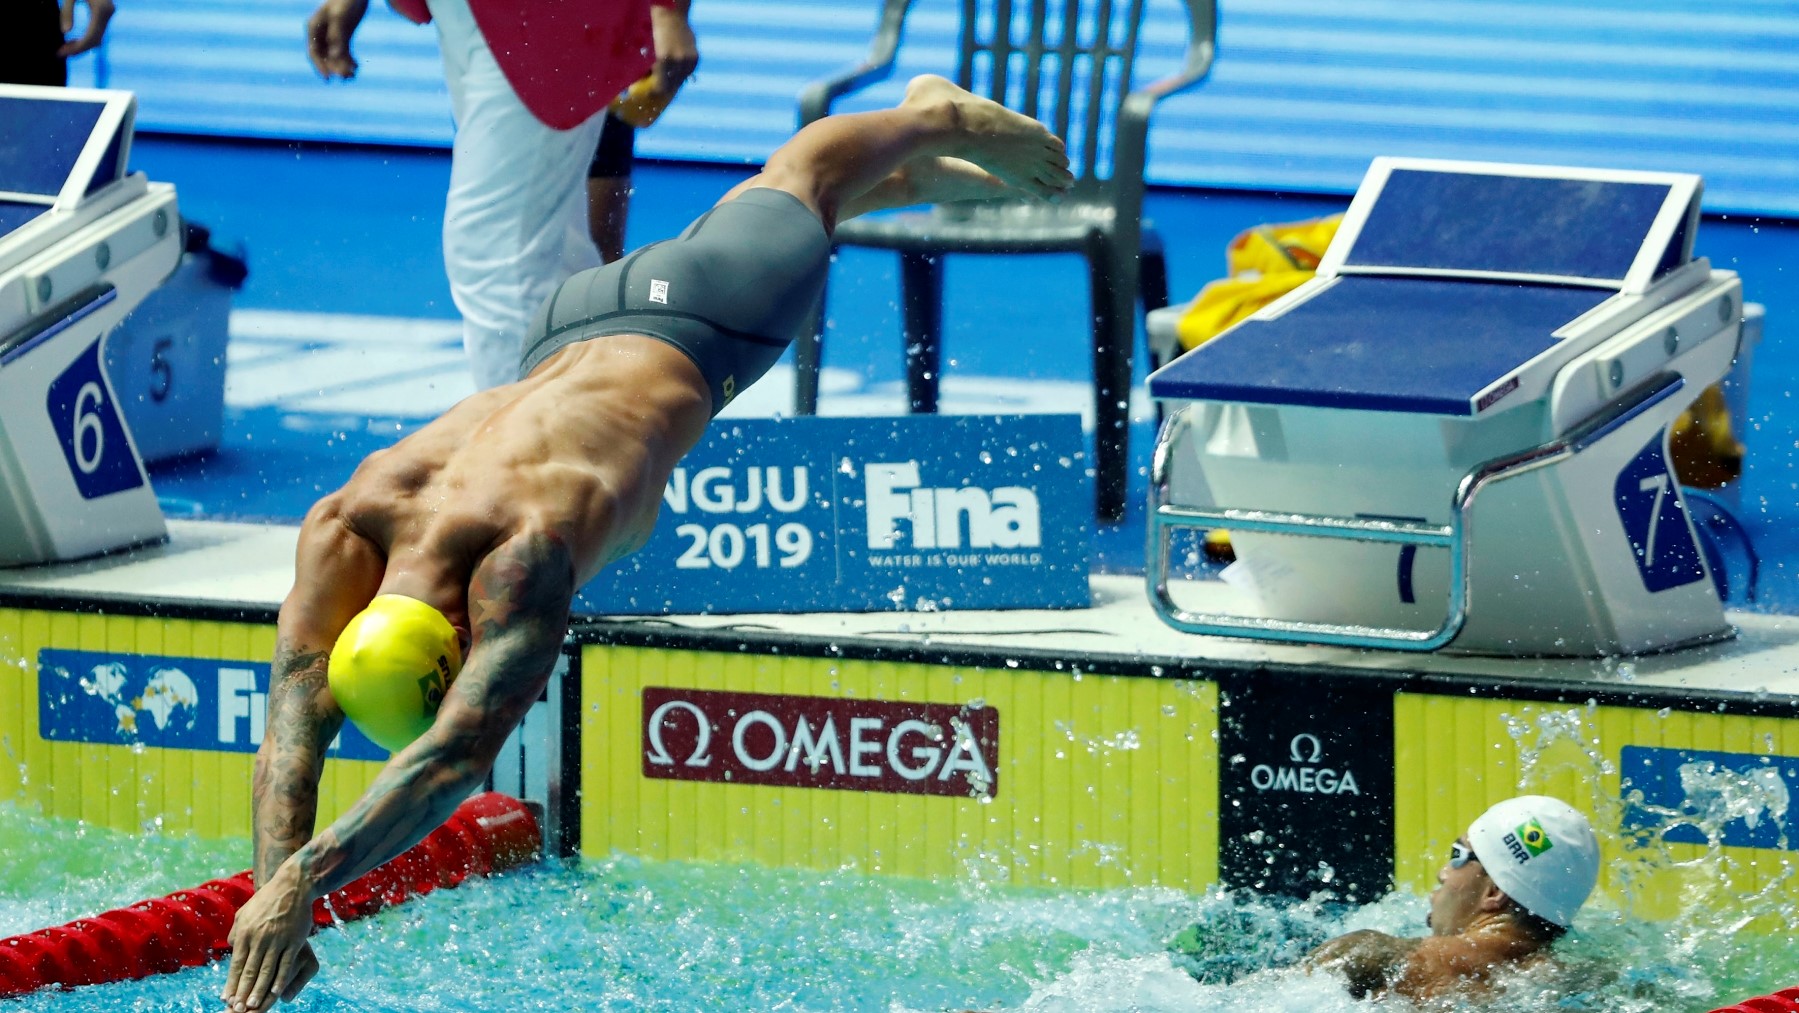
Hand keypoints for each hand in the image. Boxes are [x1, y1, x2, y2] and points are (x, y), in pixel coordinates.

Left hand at [56, 0, 114, 57]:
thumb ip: (67, 11)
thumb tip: (65, 32)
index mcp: (101, 9)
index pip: (91, 36)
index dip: (77, 48)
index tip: (61, 52)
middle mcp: (108, 13)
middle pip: (96, 40)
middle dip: (79, 49)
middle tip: (61, 53)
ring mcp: (108, 13)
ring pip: (98, 38)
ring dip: (83, 46)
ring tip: (66, 49)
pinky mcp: (105, 13)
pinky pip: (98, 32)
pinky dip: (87, 39)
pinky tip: (74, 41)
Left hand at [222, 864, 319, 1010]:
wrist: (293, 885)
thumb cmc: (267, 900)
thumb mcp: (245, 912)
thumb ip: (237, 931)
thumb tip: (232, 947)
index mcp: (245, 932)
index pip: (237, 964)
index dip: (232, 983)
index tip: (227, 999)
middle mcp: (260, 938)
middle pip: (250, 971)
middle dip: (242, 992)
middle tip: (237, 1010)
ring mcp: (278, 939)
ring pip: (267, 970)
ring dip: (259, 991)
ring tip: (252, 1006)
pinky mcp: (294, 940)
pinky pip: (286, 964)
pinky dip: (280, 979)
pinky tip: (276, 992)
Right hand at [306, 0, 369, 79]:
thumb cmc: (345, 1)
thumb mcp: (341, 18)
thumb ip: (337, 37)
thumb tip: (335, 57)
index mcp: (314, 28)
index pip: (314, 52)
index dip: (320, 66)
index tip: (328, 78)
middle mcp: (320, 33)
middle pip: (325, 57)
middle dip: (334, 68)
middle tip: (345, 77)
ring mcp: (332, 35)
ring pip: (335, 56)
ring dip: (343, 67)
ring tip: (353, 76)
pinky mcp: (343, 36)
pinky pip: (344, 53)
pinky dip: (349, 61)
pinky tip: (357, 68)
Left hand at [649, 3, 698, 94]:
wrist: (671, 15)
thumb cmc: (653, 30)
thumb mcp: (645, 50)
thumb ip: (645, 69)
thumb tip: (640, 85)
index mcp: (664, 60)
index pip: (661, 88)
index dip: (655, 93)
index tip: (650, 95)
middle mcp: (678, 62)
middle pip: (672, 86)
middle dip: (665, 89)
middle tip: (658, 91)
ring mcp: (688, 59)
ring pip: (681, 79)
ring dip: (674, 82)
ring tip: (666, 81)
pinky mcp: (695, 57)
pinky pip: (688, 72)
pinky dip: (681, 73)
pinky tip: (674, 70)